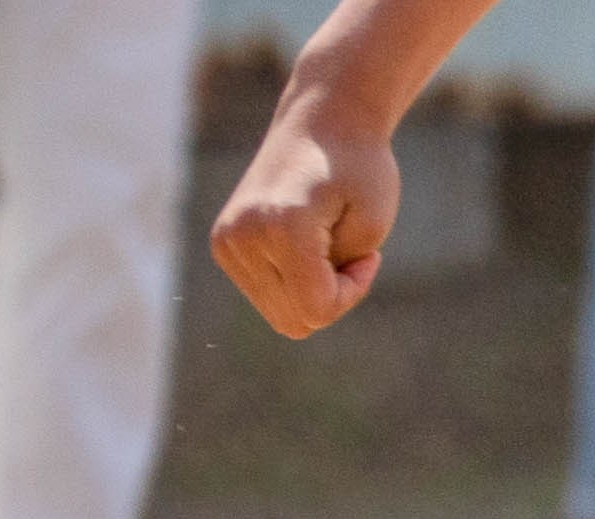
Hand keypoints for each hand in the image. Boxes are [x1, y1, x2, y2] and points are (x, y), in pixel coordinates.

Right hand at [209, 92, 397, 335]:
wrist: (321, 122)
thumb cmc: (358, 169)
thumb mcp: (370, 226)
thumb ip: (339, 281)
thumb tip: (304, 318)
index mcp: (280, 227)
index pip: (317, 309)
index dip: (353, 291)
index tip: (370, 256)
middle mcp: (242, 236)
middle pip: (297, 320)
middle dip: (333, 296)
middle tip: (351, 253)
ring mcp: (226, 241)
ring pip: (281, 314)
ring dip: (313, 291)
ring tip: (327, 245)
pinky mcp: (223, 244)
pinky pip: (268, 296)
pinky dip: (294, 283)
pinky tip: (306, 246)